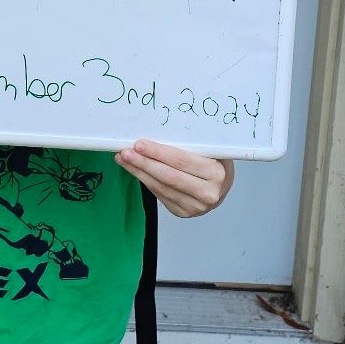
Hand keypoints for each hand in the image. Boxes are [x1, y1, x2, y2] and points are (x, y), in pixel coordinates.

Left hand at [115, 139, 233, 218]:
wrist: (221, 186)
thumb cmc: (214, 162)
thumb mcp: (210, 150)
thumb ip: (191, 144)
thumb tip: (156, 130)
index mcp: (217, 173)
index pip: (182, 161)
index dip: (158, 153)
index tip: (139, 144)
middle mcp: (208, 193)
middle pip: (168, 176)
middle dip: (144, 163)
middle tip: (125, 152)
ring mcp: (196, 207)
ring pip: (161, 188)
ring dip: (139, 172)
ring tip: (124, 159)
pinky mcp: (184, 213)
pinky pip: (160, 195)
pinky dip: (146, 181)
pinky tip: (135, 171)